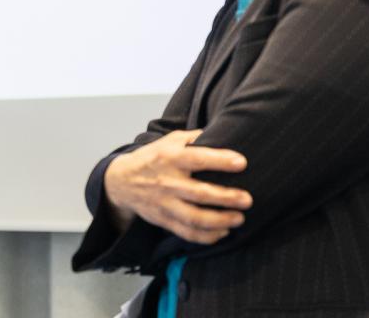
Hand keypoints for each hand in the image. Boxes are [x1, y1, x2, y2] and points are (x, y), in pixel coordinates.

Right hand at [104, 129, 251, 244]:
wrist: (121, 181)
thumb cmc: (152, 158)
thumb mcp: (168, 141)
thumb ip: (193, 138)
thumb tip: (222, 132)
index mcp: (170, 158)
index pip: (197, 158)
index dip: (220, 160)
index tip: (241, 163)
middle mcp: (167, 181)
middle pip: (199, 193)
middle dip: (226, 197)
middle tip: (247, 199)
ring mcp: (165, 203)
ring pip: (194, 218)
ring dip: (220, 220)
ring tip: (239, 218)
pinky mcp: (163, 219)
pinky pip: (187, 233)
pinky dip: (207, 236)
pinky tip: (223, 231)